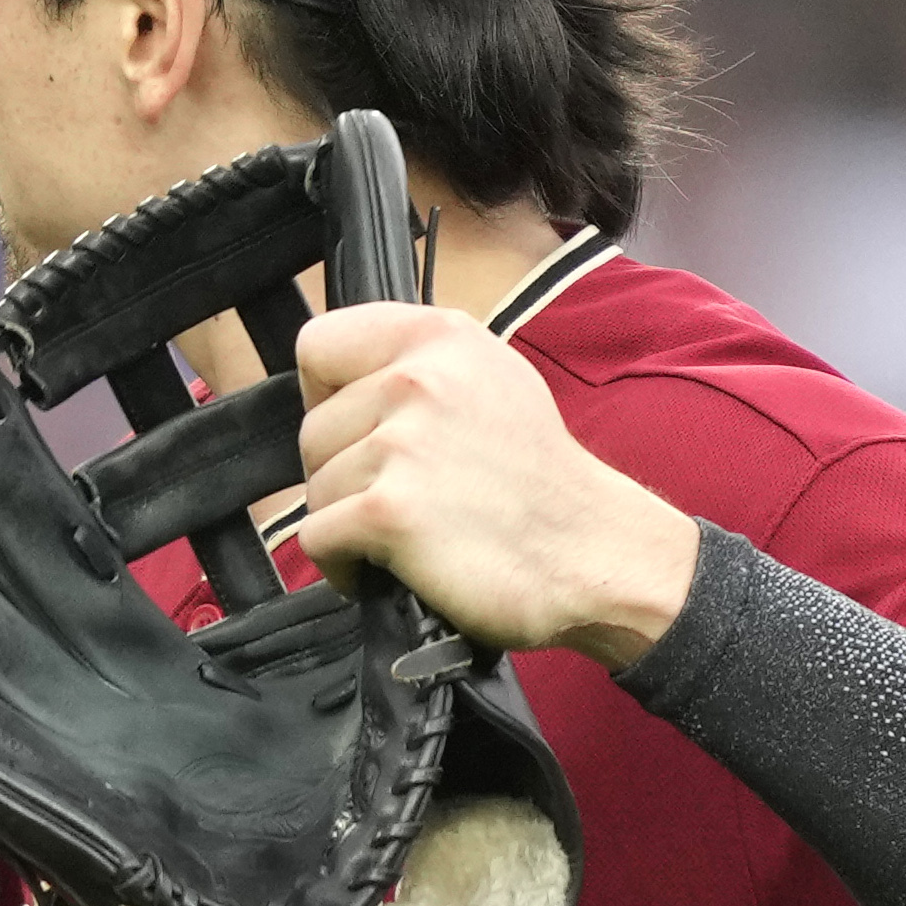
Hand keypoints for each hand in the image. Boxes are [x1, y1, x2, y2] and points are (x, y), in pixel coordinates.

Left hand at [289, 301, 699, 665]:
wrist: (593, 555)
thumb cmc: (539, 484)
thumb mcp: (490, 382)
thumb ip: (417, 366)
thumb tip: (339, 382)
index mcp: (440, 337)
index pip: (319, 344)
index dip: (327, 395)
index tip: (362, 430)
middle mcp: (419, 378)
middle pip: (312, 430)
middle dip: (342, 474)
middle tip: (408, 498)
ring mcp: (404, 443)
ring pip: (315, 489)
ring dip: (349, 523)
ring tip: (414, 533)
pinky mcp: (389, 509)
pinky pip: (318, 539)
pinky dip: (344, 566)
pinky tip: (393, 568)